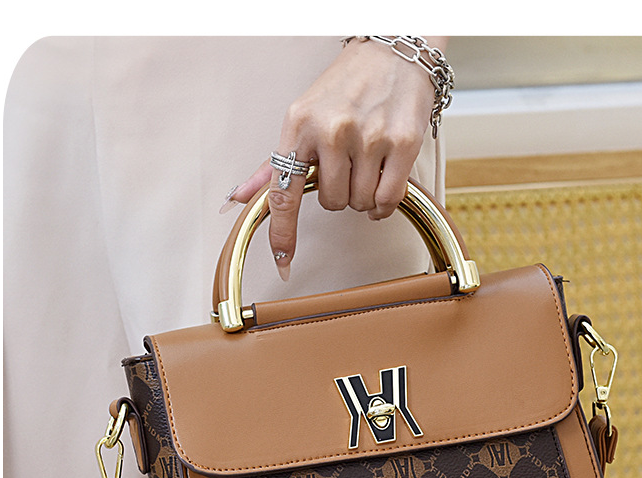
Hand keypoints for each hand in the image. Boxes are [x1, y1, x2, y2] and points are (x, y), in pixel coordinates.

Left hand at [221, 37, 444, 280]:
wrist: (393, 52)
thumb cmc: (344, 88)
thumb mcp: (301, 118)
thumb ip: (272, 164)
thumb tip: (238, 198)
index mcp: (299, 125)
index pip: (283, 193)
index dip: (282, 233)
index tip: (282, 261)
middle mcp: (331, 130)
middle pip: (331, 203)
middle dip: (340, 193)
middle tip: (347, 165)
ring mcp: (368, 136)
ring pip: (359, 203)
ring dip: (363, 195)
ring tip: (368, 163)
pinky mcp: (402, 142)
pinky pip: (388, 199)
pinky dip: (384, 203)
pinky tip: (384, 182)